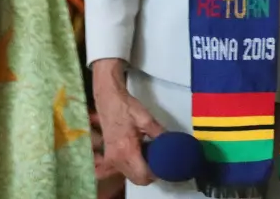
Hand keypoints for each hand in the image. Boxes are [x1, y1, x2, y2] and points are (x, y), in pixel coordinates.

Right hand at [92, 58, 164, 185]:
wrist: (108, 100)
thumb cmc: (126, 108)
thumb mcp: (147, 119)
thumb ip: (159, 134)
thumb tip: (171, 144)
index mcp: (126, 151)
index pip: (143, 175)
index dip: (156, 173)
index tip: (165, 164)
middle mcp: (116, 159)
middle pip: (137, 179)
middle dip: (150, 173)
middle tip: (160, 159)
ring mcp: (111, 159)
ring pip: (131, 175)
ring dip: (142, 170)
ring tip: (151, 154)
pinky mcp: (109, 156)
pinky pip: (125, 169)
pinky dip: (134, 165)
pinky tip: (141, 152)